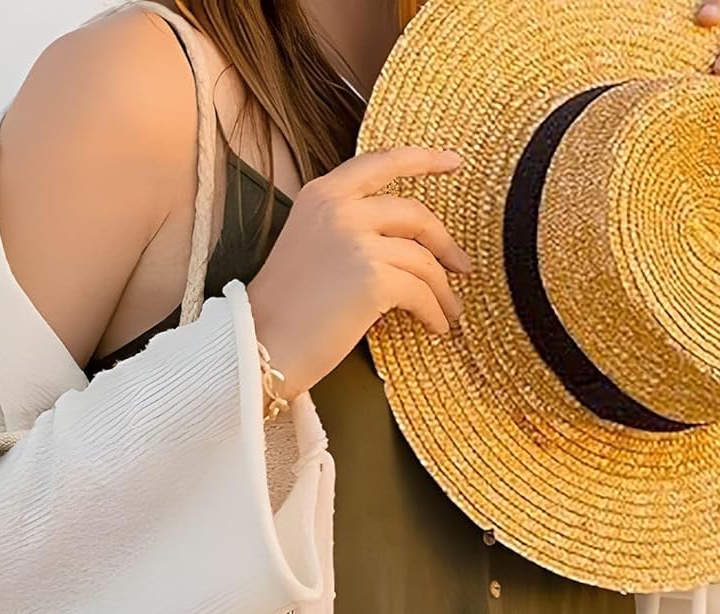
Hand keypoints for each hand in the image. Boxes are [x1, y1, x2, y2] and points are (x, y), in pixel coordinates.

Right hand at [245, 146, 470, 402]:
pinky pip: (420, 292)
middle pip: (415, 214)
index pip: (383, 163)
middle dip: (445, 244)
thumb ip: (345, 230)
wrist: (257, 348)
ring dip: (443, 290)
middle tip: (462, 267)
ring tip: (449, 312)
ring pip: (423, 260)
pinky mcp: (373, 278)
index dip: (424, 159)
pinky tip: (437, 327)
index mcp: (322, 195)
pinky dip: (434, 312)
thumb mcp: (307, 248)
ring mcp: (358, 241)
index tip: (455, 163)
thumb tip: (399, 245)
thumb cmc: (281, 313)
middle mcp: (340, 209)